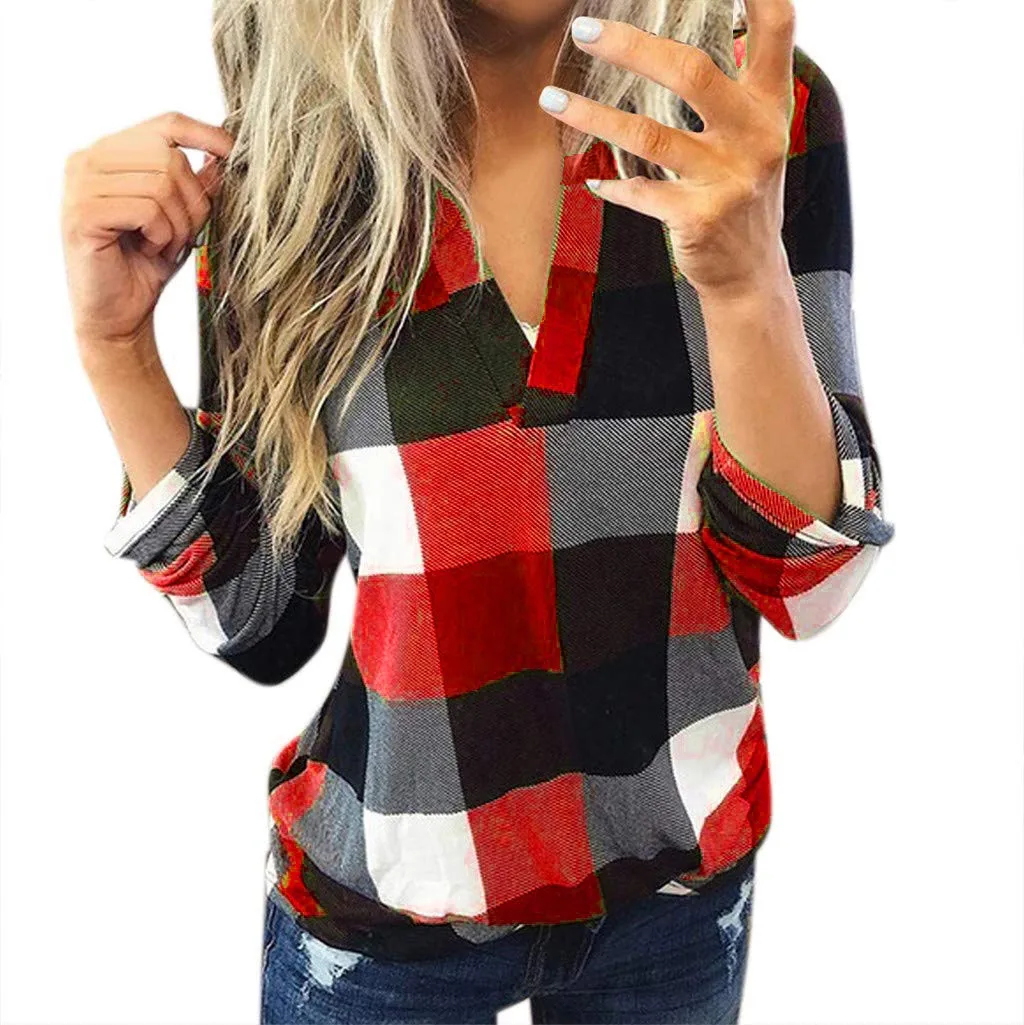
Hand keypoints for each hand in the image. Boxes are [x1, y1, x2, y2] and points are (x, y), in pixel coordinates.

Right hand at [61, 111, 233, 348]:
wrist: (119, 314)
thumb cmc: (147, 264)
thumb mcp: (182, 218)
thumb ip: (197, 184)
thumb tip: (225, 154)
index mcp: (111, 153)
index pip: (166, 123)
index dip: (207, 135)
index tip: (236, 154)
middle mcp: (89, 160)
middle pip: (169, 155)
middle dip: (192, 200)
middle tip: (186, 233)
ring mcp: (80, 184)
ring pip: (161, 182)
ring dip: (178, 223)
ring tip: (166, 244)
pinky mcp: (82, 213)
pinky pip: (147, 209)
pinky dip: (162, 234)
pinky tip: (152, 250)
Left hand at [538, 0, 796, 299]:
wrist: (749, 273)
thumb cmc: (741, 193)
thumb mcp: (755, 137)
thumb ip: (736, 88)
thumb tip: (696, 37)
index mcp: (771, 104)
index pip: (775, 27)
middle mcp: (756, 136)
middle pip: (691, 72)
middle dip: (631, 46)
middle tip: (584, 29)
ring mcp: (729, 179)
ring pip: (649, 135)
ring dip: (592, 116)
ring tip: (551, 99)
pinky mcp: (699, 218)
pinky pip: (640, 193)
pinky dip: (612, 186)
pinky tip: (592, 180)